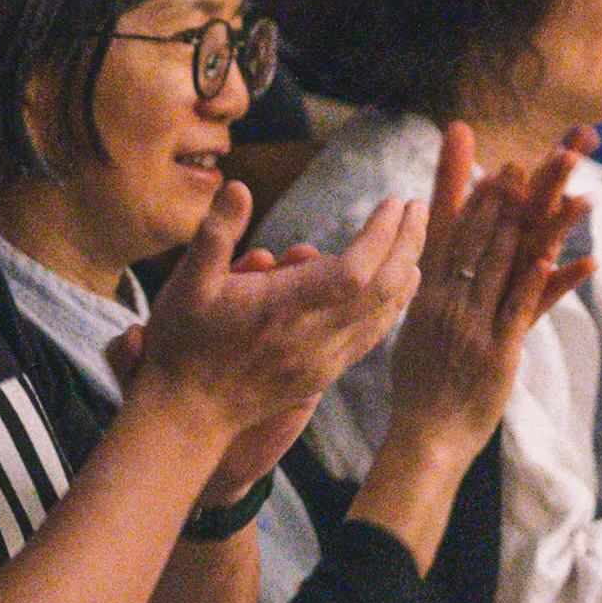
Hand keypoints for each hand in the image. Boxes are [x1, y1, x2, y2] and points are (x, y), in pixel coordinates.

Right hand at [128, 175, 424, 451]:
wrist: (186, 415)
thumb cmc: (183, 345)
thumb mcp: (186, 282)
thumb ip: (215, 233)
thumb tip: (240, 187)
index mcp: (285, 309)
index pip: (356, 269)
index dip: (383, 235)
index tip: (394, 203)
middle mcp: (313, 338)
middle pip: (384, 289)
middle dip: (408, 244)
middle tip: (418, 208)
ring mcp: (323, 361)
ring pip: (385, 316)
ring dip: (406, 274)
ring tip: (414, 240)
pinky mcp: (322, 376)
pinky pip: (371, 337)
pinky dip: (391, 306)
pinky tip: (395, 288)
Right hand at [376, 125, 595, 461]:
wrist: (424, 436)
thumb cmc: (420, 387)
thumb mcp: (415, 330)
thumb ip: (427, 294)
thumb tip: (432, 269)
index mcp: (426, 294)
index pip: (447, 234)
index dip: (465, 196)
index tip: (478, 159)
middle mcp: (447, 301)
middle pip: (479, 238)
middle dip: (503, 197)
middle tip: (523, 161)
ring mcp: (473, 324)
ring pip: (504, 263)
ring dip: (532, 224)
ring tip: (556, 192)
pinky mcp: (498, 349)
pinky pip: (524, 307)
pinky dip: (543, 280)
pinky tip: (564, 256)